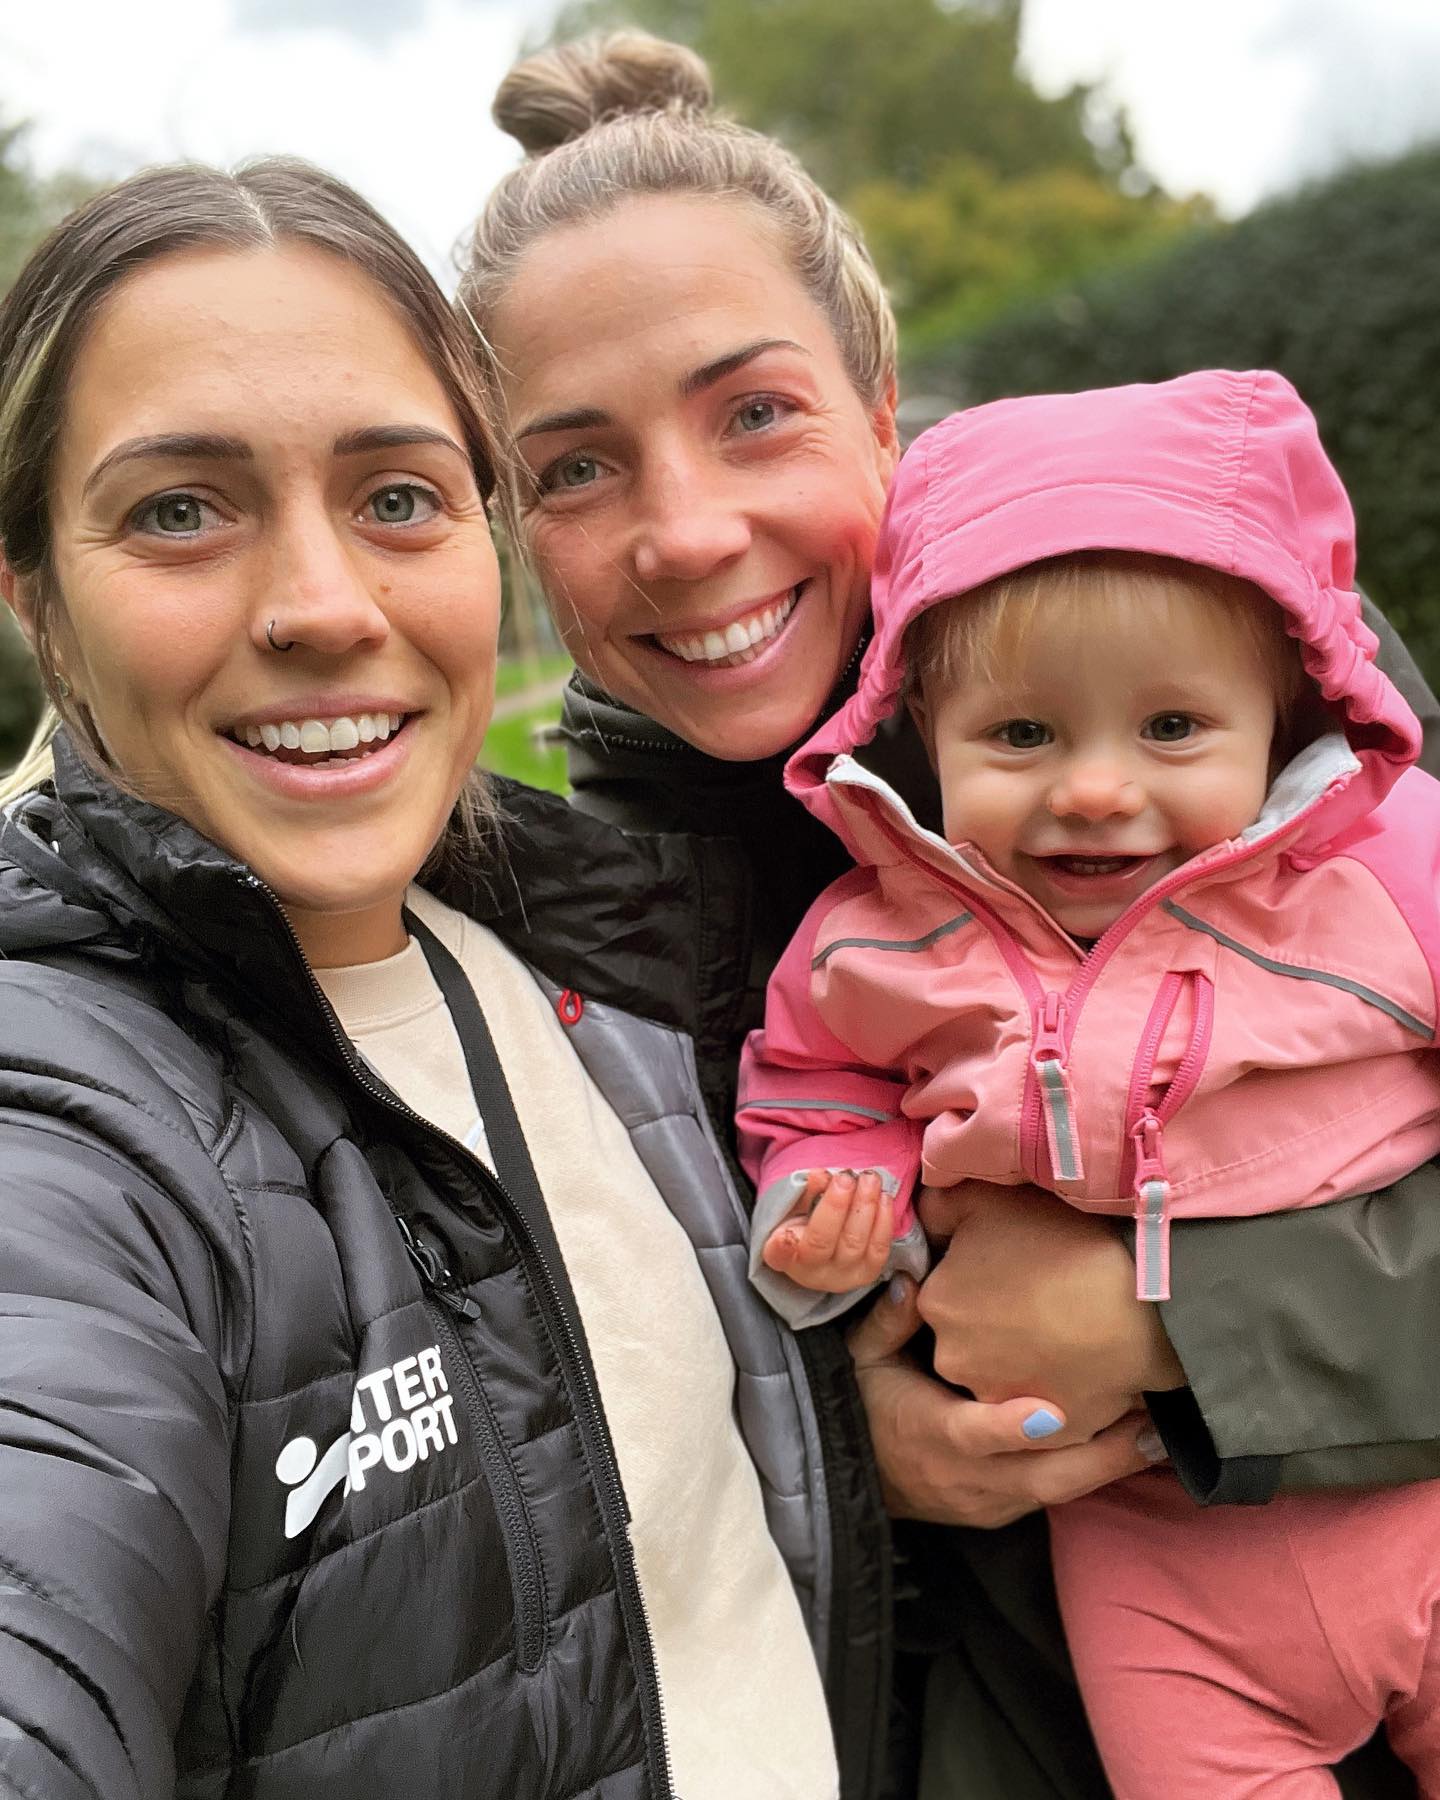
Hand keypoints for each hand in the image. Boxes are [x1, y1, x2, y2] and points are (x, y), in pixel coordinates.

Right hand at [762, 1168, 893, 1292]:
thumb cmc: (805, 1224)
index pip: (781, 1253)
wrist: (825, 1253)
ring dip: (865, 1206)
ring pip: (854, 1244)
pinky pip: (879, 1249)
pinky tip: (883, 1197)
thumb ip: (807, 1191)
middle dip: (836, 1205)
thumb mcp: (796, 1206)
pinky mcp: (867, 1273)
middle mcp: (811, 1273)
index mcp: (782, 1255)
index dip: (784, 1246)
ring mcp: (842, 1276)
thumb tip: (821, 1175)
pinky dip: (884, 1220)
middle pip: (823, 1241)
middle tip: (845, 1178)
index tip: (786, 1234)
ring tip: (869, 1179)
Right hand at [849, 1276, 1158, 1526]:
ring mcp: (990, 1502)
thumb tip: (911, 1283)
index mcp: (929, 1435)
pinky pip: (1054, 1494)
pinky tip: (1131, 1445)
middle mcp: (966, 1478)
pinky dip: (1091, 1471)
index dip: (1012, 1427)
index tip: (1055, 1411)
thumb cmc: (868, 1405)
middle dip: (1101, 1455)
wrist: (861, 1478)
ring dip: (1110, 1464)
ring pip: (1058, 1490)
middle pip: (1042, 1476)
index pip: (974, 1435)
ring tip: (1160, 1432)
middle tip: (1152, 1424)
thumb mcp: (863, 1359)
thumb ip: (886, 1322)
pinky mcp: (1005, 1511)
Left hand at [916, 1181, 1185, 1441]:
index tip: (1007, 1264)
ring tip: (1064, 1325)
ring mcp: (997, 1401)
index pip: (944, 1288)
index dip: (975, 1274)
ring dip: (1023, 1354)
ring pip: (1003, 1371)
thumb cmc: (1063, 1243)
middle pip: (967, 1333)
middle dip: (993, 1317)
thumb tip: (927, 1213)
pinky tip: (1081, 1358)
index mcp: (935, 1303)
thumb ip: (940, 1206)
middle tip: (1037, 1293)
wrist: (1141, 1303)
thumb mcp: (986, 1200)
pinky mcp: (1044, 1431)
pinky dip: (1057, 1386)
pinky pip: (1044, 1406)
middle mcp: (953, 1359)